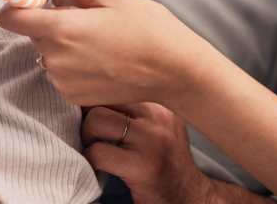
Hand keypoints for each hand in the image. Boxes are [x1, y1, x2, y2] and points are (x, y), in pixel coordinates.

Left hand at [0, 0, 207, 106]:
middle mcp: (54, 60)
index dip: (19, 3)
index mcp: (61, 29)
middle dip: (50, 19)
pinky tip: (102, 56)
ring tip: (100, 36)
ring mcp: (63, 81)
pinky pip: (60, 71)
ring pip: (47, 51)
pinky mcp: (72, 96)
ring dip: (63, 41)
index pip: (10, 17)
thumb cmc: (146, 25)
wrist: (173, 69)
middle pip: (32, 32)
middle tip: (88, 14)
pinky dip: (73, 62)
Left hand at [83, 103, 211, 203]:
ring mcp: (151, 139)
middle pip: (105, 97)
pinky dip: (90, 160)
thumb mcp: (161, 126)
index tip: (90, 109)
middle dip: (89, 115)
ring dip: (87, 136)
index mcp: (160, 102)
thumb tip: (97, 95)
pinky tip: (99, 167)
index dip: (98, 96)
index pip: (117, 84)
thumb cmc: (168, 163)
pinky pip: (98, 153)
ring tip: (95, 148)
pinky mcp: (142, 165)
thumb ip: (137, 110)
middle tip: (91, 133)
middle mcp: (158, 115)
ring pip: (97, 120)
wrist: (189, 196)